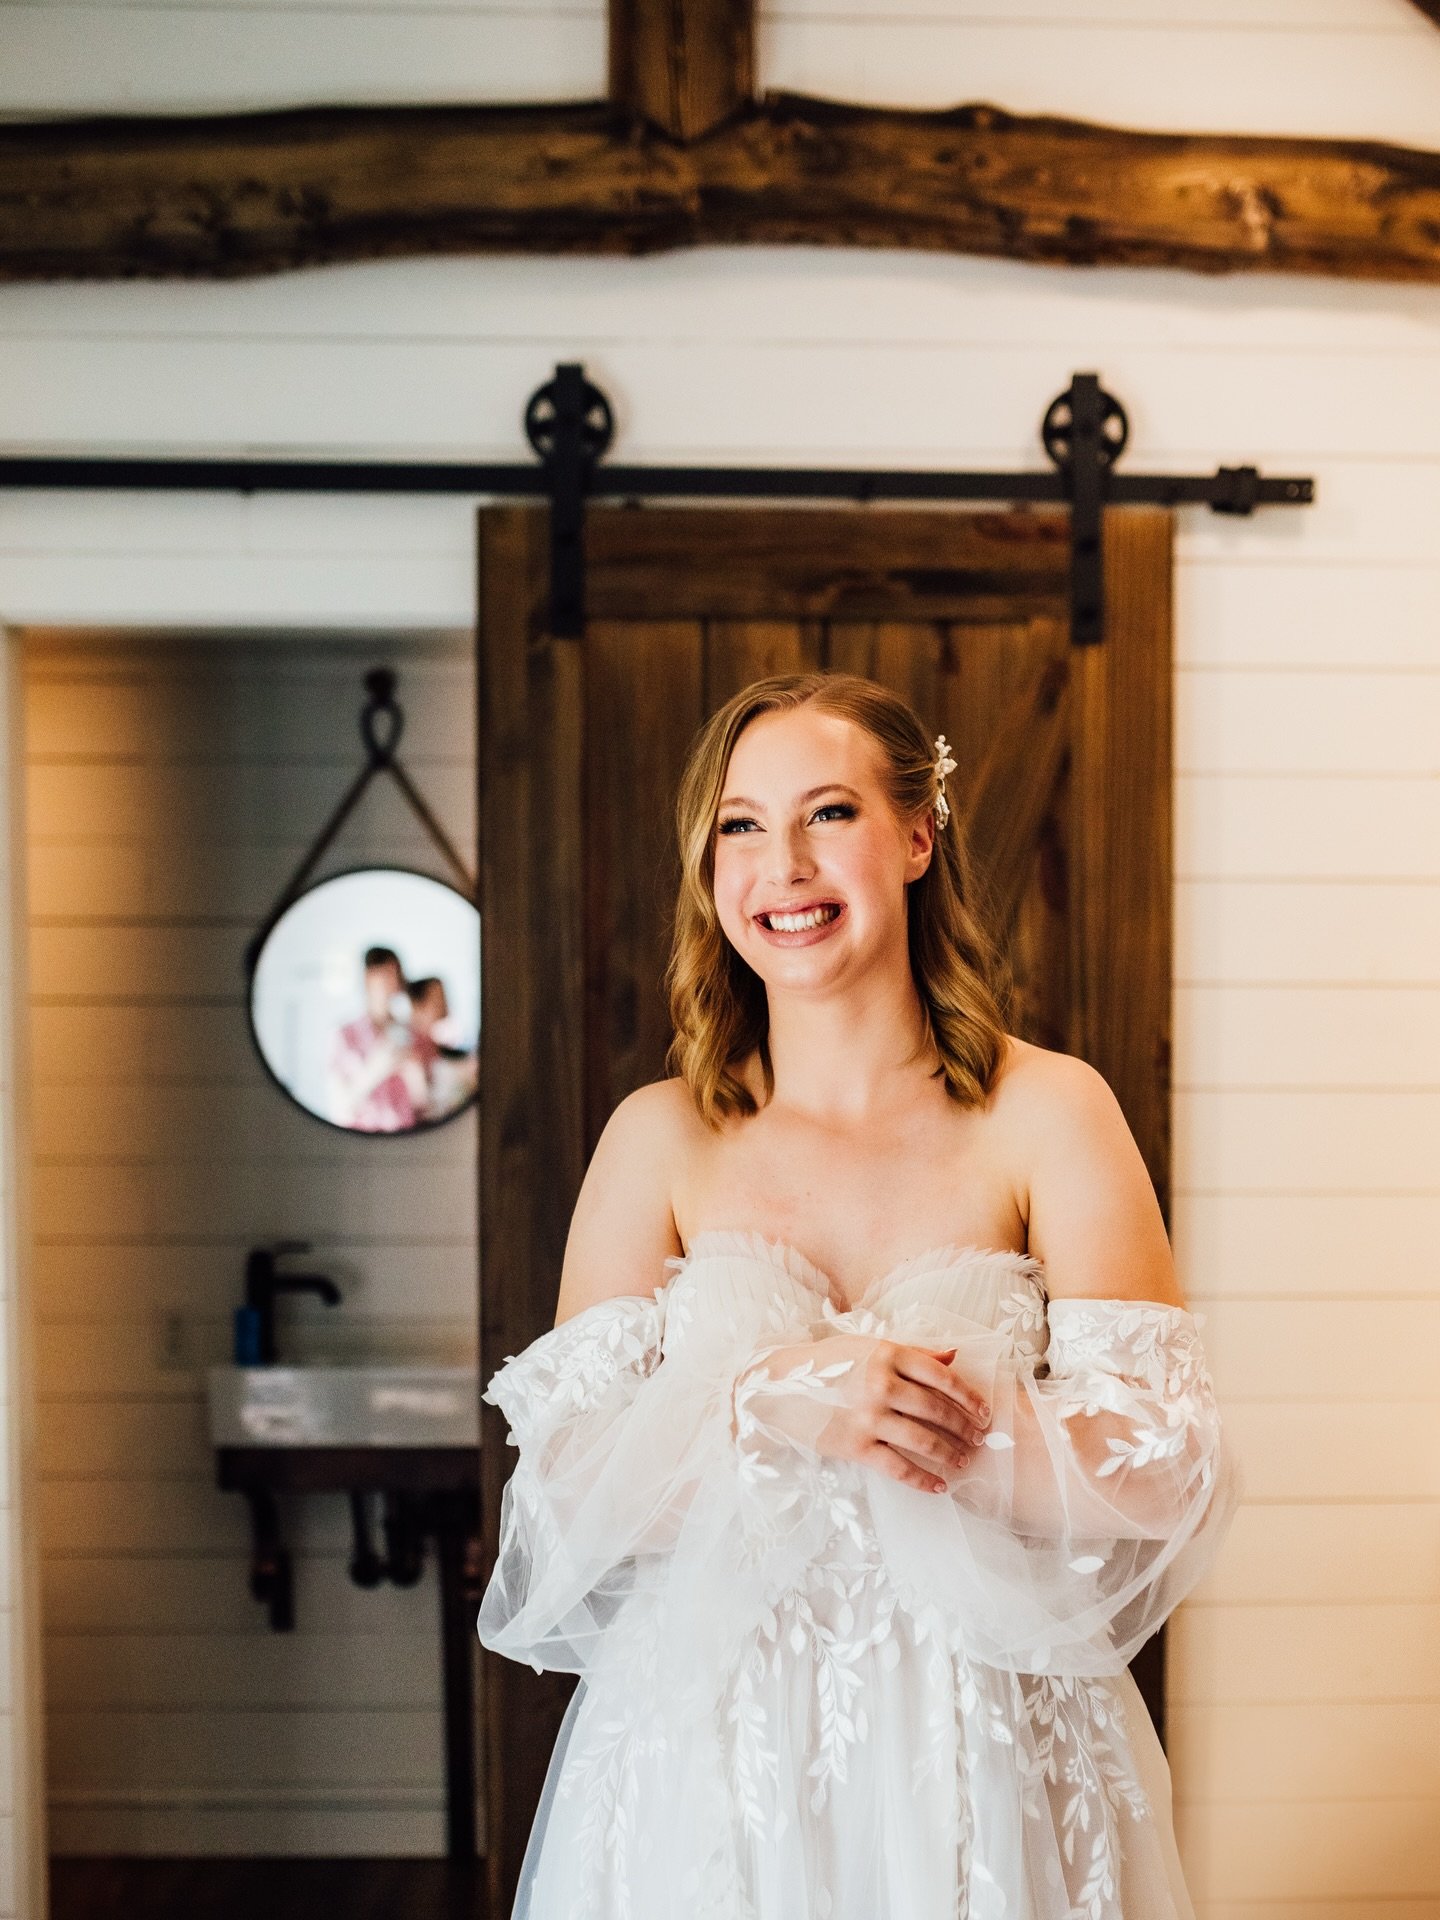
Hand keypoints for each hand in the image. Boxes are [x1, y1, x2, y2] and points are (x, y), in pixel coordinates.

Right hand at [735, 1334, 990, 1493]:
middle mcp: (881, 1384)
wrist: (777, 1387)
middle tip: (979, 1439)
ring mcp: (868, 1417)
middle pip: (937, 1409)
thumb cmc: (826, 1364)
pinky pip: (898, 1467)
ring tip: (963, 1460)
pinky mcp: (854, 1446)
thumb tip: (954, 1355)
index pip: (941, 1376)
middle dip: (964, 1427)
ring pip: (923, 1439)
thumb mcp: (866, 1347)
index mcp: (887, 1354)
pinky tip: (939, 1486)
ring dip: (950, 1453)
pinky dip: (922, 1479)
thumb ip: (912, 1351)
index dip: (968, 1395)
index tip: (984, 1410)